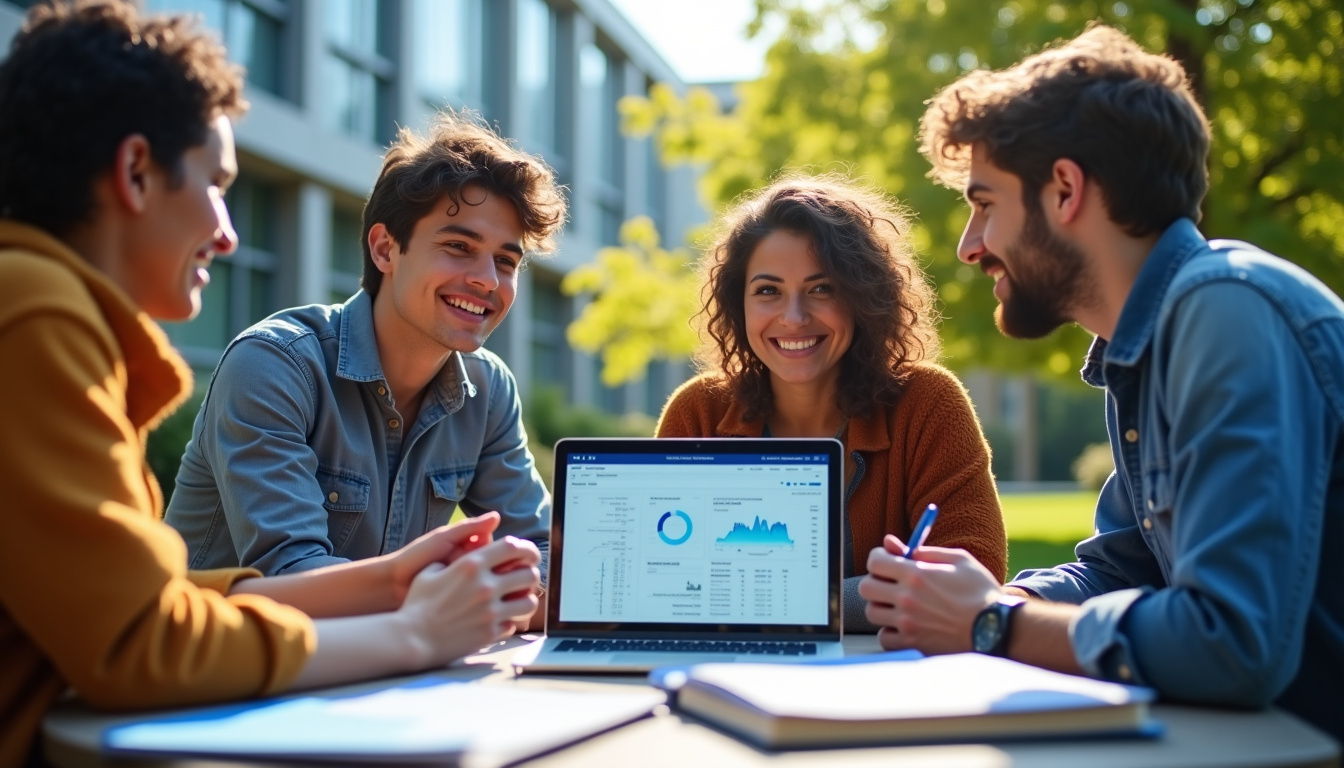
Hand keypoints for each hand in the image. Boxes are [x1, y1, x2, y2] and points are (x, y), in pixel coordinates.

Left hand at [388, 512, 500, 606]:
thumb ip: (468, 528)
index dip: (508, 552)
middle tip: (504, 573)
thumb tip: (496, 517)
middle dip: (506, 570)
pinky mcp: (465, 605)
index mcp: (470, 550)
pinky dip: (491, 602)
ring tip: (498, 588)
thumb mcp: (443, 539)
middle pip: (502, 568)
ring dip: (502, 587)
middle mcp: (473, 569)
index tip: (510, 554)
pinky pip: (485, 603)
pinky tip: (492, 603)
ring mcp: (470, 588)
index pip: (499, 549)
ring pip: (497, 587)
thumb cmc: (416, 557)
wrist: (393, 585)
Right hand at [397, 536, 541, 666]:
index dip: (527, 548)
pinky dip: (509, 622)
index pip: (513, 547)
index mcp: (472, 565)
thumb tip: (465, 558)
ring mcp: (490, 611)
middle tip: (526, 579)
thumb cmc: (417, 604)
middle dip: (531, 575)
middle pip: (529, 574)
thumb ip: (452, 562)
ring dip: (526, 600)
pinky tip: (500, 621)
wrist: (412, 637)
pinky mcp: (490, 633)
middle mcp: (486, 586)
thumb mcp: (430, 572)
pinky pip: (513, 625)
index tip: (529, 554)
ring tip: (518, 601)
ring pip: (529, 602)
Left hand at [858, 535, 1000, 654]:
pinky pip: (884, 638)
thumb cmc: (980, 591)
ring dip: (881, 607)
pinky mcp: (913, 643)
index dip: (878, 557)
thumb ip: (926, 551)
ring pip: (872, 613)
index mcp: (916, 574)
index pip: (875, 561)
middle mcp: (907, 598)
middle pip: (867, 587)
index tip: (887, 559)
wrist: (996, 627)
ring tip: (898, 605)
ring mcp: (908, 623)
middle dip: (876, 581)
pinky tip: (903, 626)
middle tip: (890, 583)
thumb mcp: (959, 560)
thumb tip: (901, 547)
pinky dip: (889, 632)